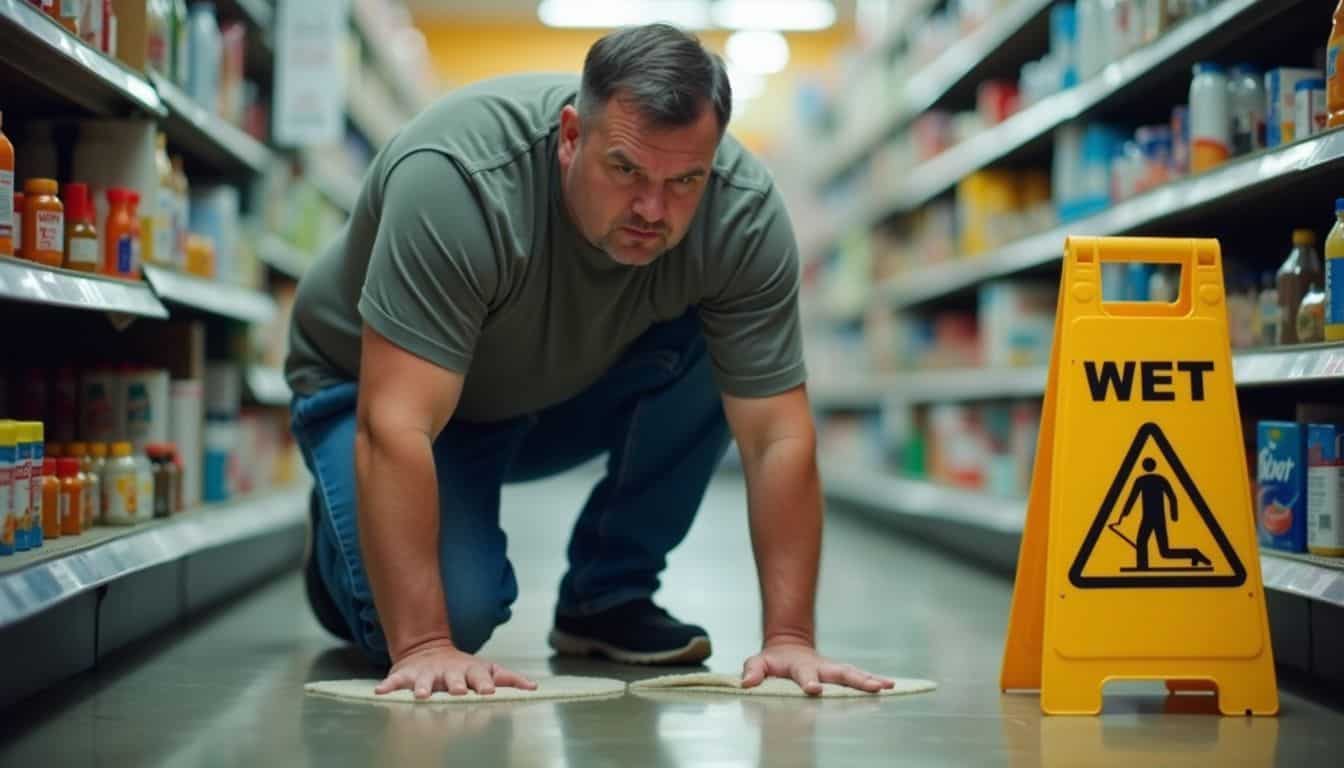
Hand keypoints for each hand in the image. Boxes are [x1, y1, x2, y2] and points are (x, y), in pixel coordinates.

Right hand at [375, 640, 537, 698]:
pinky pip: (395, 681)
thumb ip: (509, 678)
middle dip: (457, 685)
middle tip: (459, 692)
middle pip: (454, 678)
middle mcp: (449, 672)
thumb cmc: (464, 670)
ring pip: (425, 681)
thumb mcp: (487, 670)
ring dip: (423, 687)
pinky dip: (388, 685)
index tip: (489, 691)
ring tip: (422, 695)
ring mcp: (427, 673)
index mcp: (470, 671)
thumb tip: (534, 686)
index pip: (480, 677)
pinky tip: (381, 692)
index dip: (485, 683)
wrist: (429, 651)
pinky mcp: (406, 675)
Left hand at [741, 642, 894, 695]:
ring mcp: (832, 669)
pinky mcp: (841, 672)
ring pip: (854, 673)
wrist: (789, 645)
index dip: (809, 682)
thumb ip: (753, 670)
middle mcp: (821, 666)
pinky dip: (874, 680)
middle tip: (871, 687)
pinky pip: (859, 676)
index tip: (814, 689)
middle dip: (855, 680)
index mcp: (799, 666)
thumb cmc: (772, 660)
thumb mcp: (757, 662)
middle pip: (840, 673)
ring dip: (870, 680)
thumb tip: (746, 682)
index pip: (804, 674)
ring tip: (887, 686)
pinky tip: (891, 686)